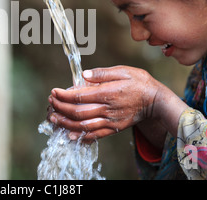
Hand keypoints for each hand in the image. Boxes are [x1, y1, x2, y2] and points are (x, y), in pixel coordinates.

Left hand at [48, 66, 186, 142]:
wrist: (156, 101)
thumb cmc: (140, 82)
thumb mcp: (123, 70)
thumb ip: (102, 73)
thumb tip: (83, 74)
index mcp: (108, 93)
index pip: (80, 96)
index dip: (64, 95)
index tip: (54, 91)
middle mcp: (107, 109)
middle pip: (78, 112)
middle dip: (60, 108)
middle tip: (50, 102)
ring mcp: (110, 121)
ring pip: (83, 126)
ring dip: (65, 123)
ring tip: (53, 118)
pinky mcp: (114, 129)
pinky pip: (95, 136)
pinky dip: (80, 136)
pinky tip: (69, 134)